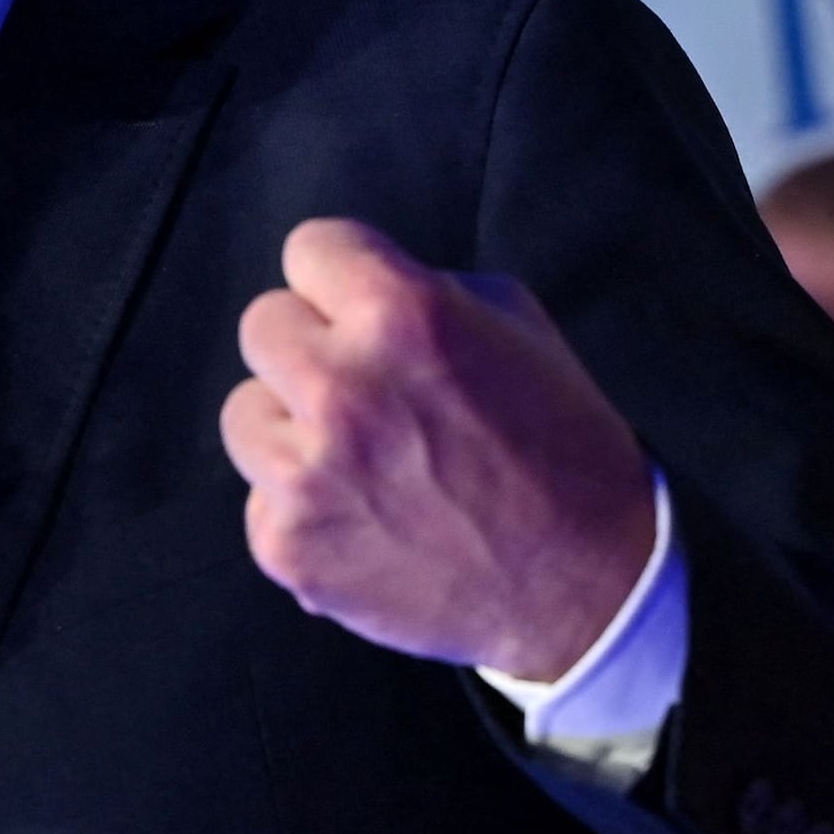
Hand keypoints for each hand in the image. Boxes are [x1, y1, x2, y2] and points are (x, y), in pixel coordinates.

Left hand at [223, 220, 654, 680]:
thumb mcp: (517, 324)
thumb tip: (358, 292)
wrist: (589, 584)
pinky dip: (305, 510)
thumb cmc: (561, 446)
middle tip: (365, 389)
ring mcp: (305, 474)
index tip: (360, 311)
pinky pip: (261, 499)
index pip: (310, 249)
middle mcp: (340, 387)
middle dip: (313, 348)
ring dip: (293, 428)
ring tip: (361, 461)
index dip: (342, 280)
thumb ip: (427, 291)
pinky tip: (366, 522)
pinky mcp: (287, 546)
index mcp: (401, 315)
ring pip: (245, 413)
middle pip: (263, 324)